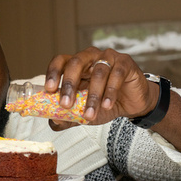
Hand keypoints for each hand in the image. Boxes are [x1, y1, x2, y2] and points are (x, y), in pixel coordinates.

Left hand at [43, 47, 158, 126]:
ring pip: (98, 72)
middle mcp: (90, 57)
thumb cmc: (104, 103)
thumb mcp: (84, 112)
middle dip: (69, 84)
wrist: (131, 105)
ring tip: (90, 114)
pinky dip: (110, 92)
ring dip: (92, 96)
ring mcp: (108, 58)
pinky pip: (116, 75)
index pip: (61, 61)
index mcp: (76, 65)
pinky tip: (107, 105)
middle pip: (76, 63)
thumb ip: (68, 117)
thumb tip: (53, 123)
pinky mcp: (125, 63)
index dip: (53, 73)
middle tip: (65, 104)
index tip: (49, 89)